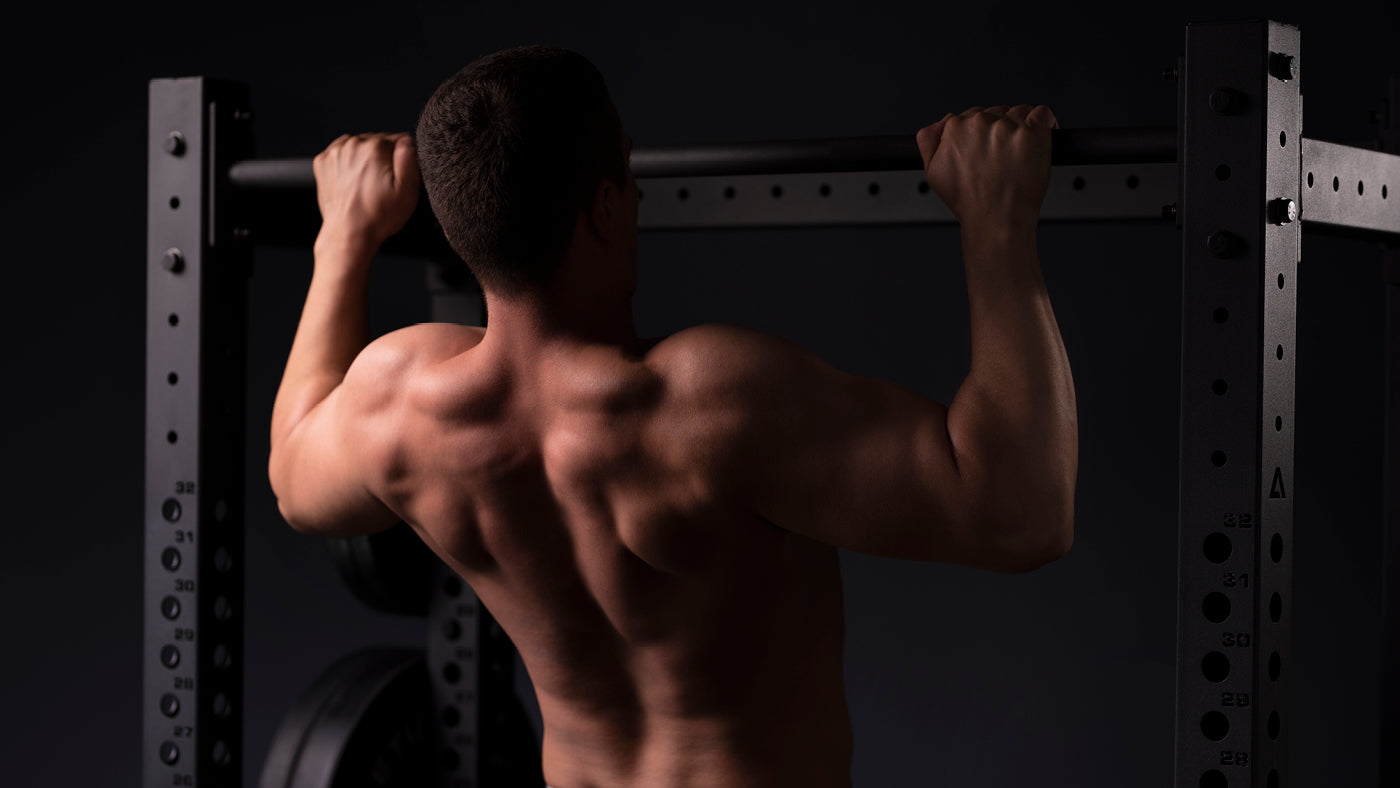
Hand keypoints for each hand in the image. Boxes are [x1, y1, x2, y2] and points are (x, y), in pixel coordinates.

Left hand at [313, 132, 420, 249]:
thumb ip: (410, 158)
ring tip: (367, 184)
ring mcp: (335, 152)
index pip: (399, 139)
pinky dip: (347, 162)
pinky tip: (353, 181)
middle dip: (383, 158)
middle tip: (383, 185)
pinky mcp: (323, 162)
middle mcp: (353, 144)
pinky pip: (341, 153)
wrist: (348, 234)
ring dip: (365, 159)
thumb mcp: (408, 190)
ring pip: (359, 146)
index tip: (398, 177)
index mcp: (375, 147)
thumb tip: (406, 140)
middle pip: (378, 141)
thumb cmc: (379, 216)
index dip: (403, 159)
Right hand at [915, 105, 1056, 233]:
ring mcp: (1009, 126)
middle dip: (1000, 129)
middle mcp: (981, 122)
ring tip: (1021, 152)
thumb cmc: (969, 201)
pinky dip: (1045, 123)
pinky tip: (1042, 136)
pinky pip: (1043, 114)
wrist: (996, 220)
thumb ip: (928, 141)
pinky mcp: (1033, 132)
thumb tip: (939, 123)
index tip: (987, 147)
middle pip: (996, 112)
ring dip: (1021, 126)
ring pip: (1019, 112)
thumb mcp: (933, 172)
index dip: (980, 133)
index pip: (972, 115)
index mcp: (956, 128)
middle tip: (1003, 156)